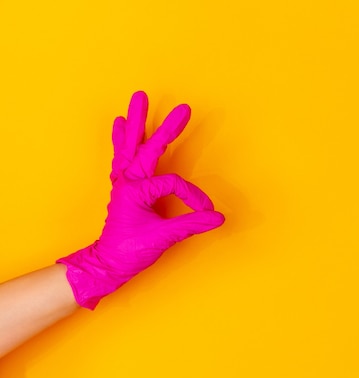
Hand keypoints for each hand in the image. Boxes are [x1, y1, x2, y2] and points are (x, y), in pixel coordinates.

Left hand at [57, 91, 224, 309]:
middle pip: (148, 147)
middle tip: (183, 108)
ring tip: (138, 100)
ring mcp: (123, 182)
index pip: (173, 183)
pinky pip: (122, 156)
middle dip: (167, 127)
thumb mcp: (163, 237)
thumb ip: (192, 224)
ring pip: (131, 145)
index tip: (205, 211)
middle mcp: (127, 181)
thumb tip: (217, 217)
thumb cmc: (130, 251)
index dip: (192, 196)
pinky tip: (120, 125)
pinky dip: (123, 140)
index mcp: (136, 190)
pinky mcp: (123, 187)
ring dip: (137, 122)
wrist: (108, 264)